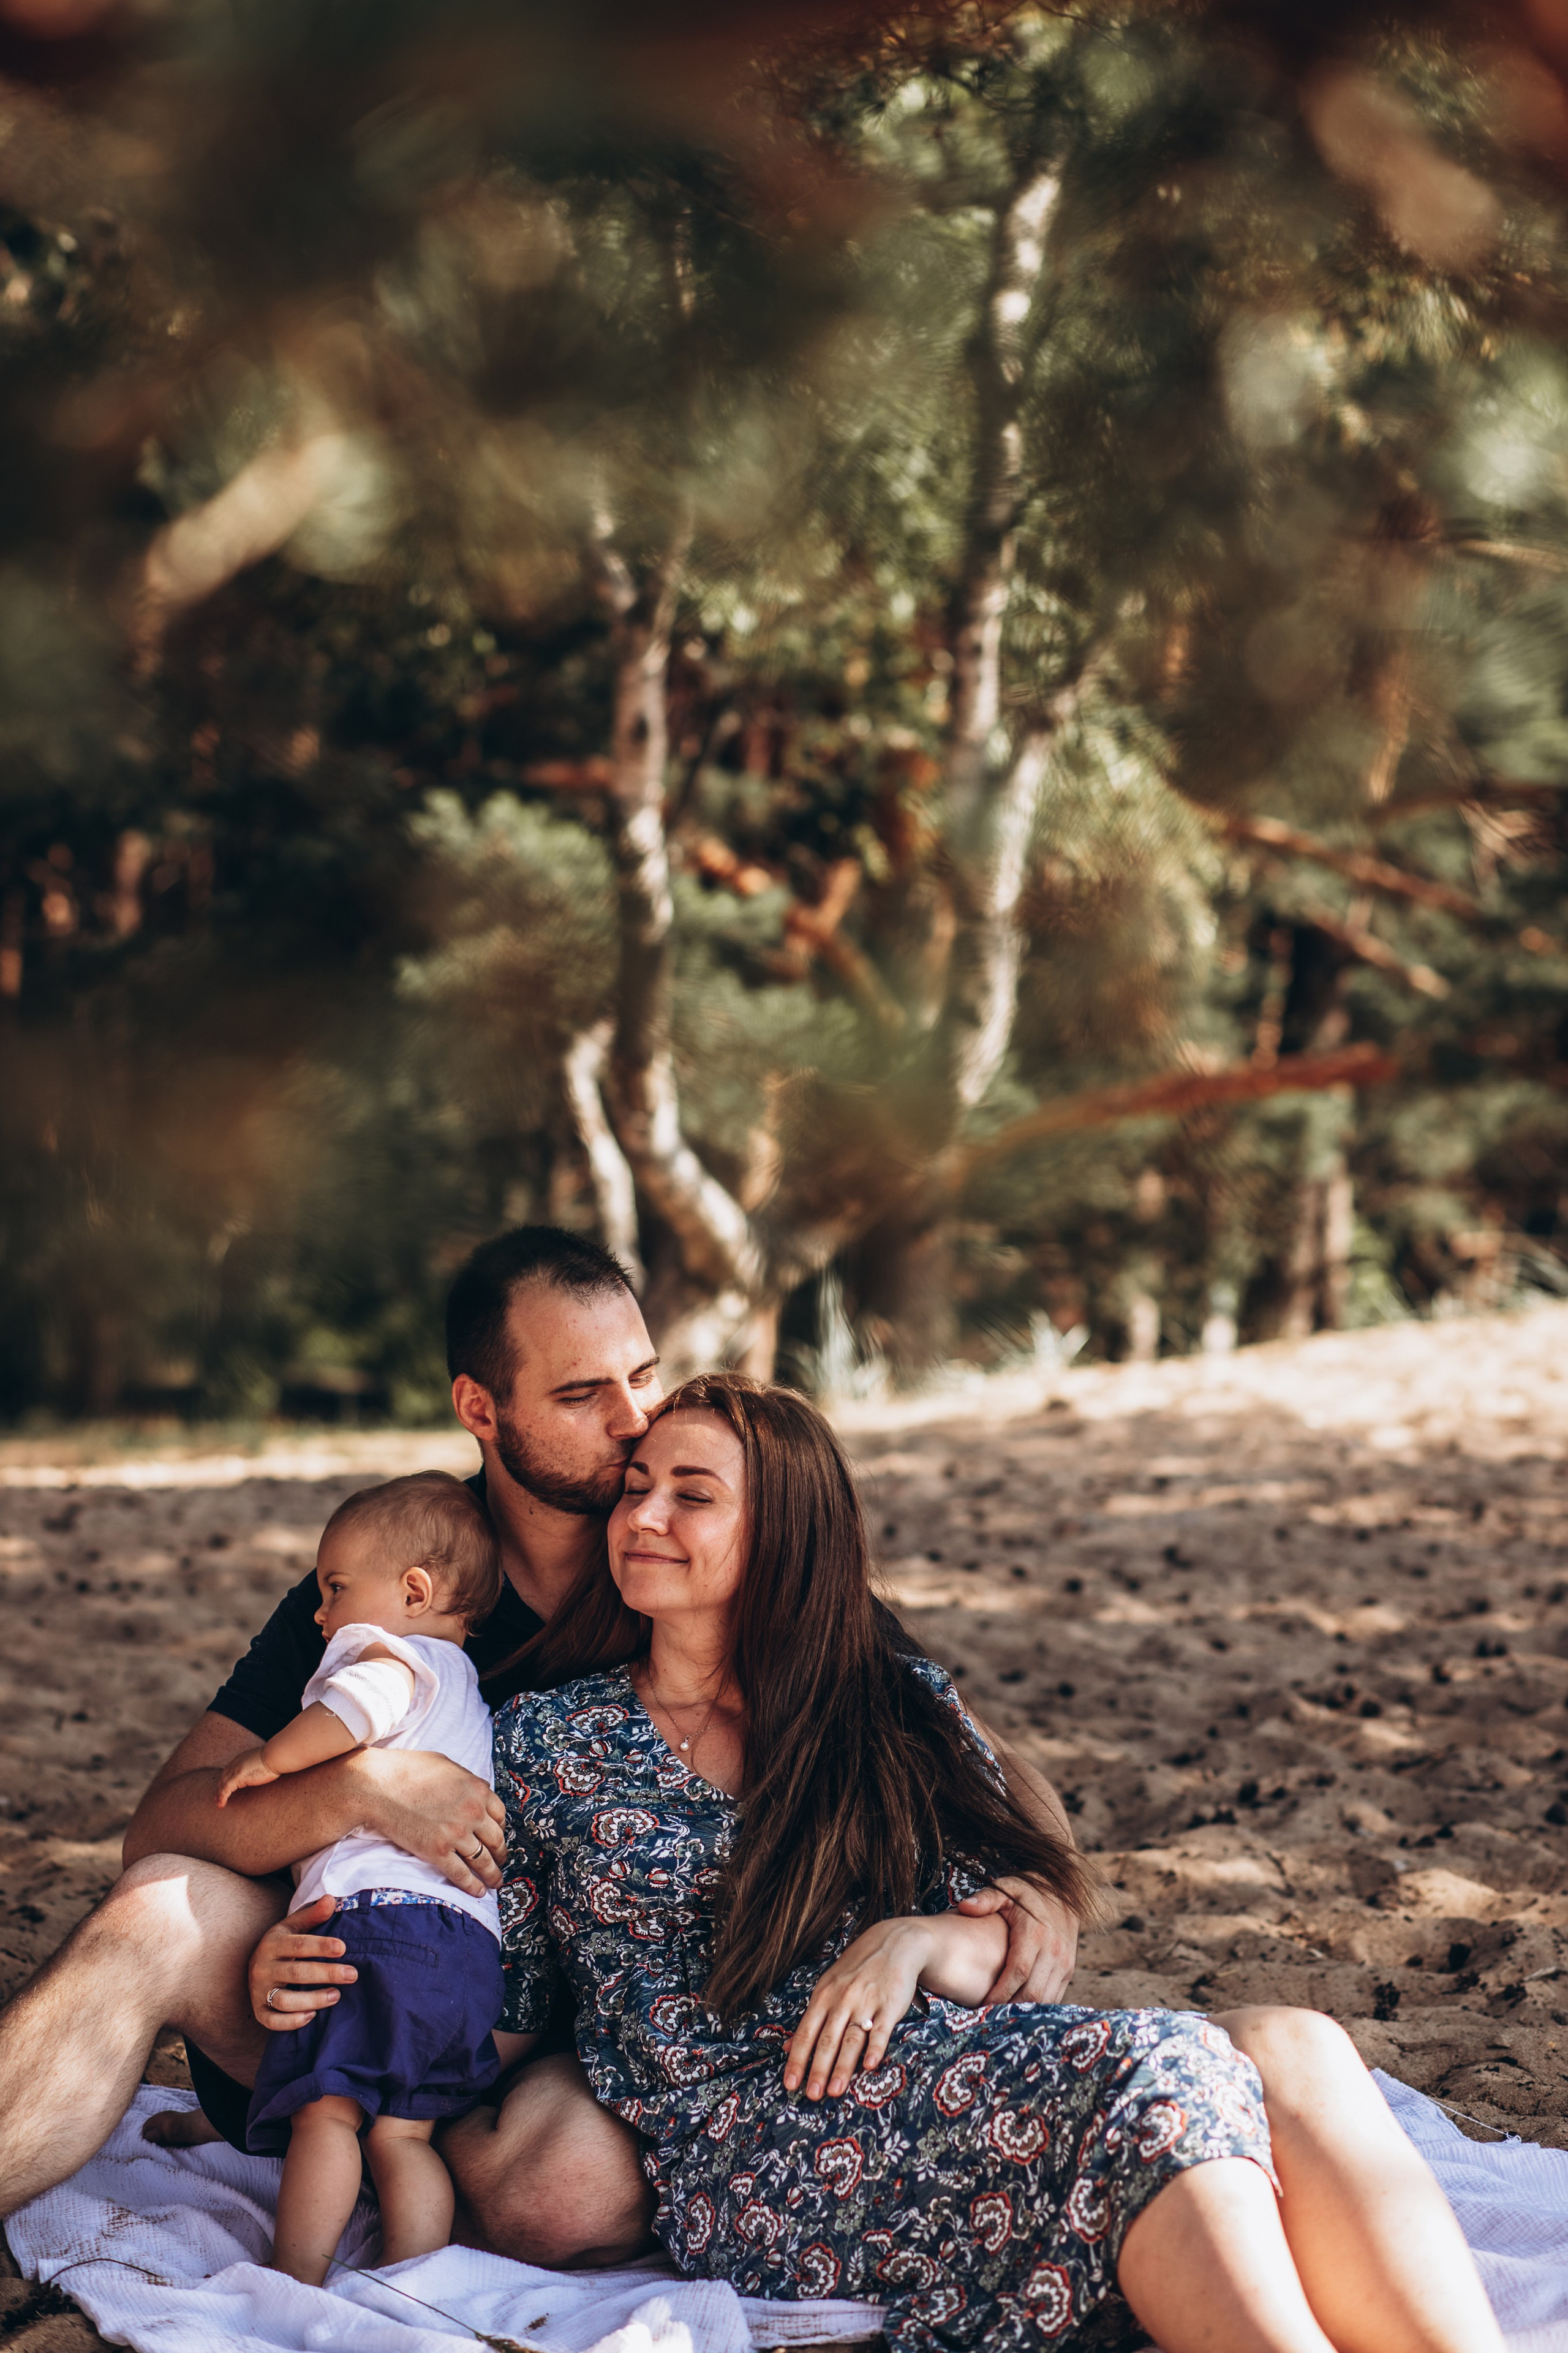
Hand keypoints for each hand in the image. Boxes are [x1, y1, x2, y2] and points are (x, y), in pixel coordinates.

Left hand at [215, 1748, 279, 1807]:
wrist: (275, 1755)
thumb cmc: (274, 1758)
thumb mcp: (261, 1761)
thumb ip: (256, 1766)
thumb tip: (259, 1772)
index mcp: (240, 1759)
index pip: (228, 1771)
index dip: (224, 1781)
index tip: (222, 1789)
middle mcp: (236, 1763)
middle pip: (223, 1778)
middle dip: (219, 1789)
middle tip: (217, 1799)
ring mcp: (236, 1769)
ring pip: (223, 1784)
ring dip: (219, 1795)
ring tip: (219, 1804)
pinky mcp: (238, 1776)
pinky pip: (226, 1789)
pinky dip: (222, 1797)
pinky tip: (222, 1804)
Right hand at [249, 1895, 355, 2031]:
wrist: (256, 1964)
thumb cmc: (283, 1944)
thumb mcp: (294, 1925)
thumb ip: (313, 1915)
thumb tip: (331, 1899)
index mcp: (272, 1943)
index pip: (298, 1944)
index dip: (321, 1946)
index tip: (343, 1948)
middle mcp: (262, 1967)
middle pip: (295, 1972)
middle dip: (326, 1973)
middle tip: (352, 1974)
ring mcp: (259, 1991)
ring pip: (284, 2000)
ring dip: (313, 2000)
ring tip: (337, 1995)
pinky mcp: (259, 2011)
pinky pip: (273, 2021)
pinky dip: (293, 2021)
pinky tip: (313, 2015)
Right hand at [348, 1746, 505, 1893]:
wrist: (378, 1786)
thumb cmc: (408, 1770)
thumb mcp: (447, 1766)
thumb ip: (466, 1782)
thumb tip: (476, 1792)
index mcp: (477, 1789)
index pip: (500, 1815)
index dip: (501, 1829)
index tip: (499, 1836)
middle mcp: (472, 1812)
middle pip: (496, 1840)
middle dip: (501, 1854)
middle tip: (502, 1861)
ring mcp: (456, 1834)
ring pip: (483, 1860)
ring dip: (492, 1874)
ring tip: (495, 1881)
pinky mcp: (437, 1852)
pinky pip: (461, 1874)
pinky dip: (473, 1886)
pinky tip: (479, 1891)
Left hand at [784, 1919, 931, 2101]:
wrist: (894, 1943)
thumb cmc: (857, 1970)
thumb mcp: (828, 1988)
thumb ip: (811, 2018)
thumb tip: (788, 2046)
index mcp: (824, 1996)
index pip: (806, 2032)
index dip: (798, 2059)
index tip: (790, 2084)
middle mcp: (842, 2000)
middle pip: (827, 2039)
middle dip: (818, 2069)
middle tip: (812, 2095)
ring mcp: (866, 2002)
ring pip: (851, 2039)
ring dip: (842, 2067)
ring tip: (834, 2091)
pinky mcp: (890, 2005)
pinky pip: (881, 2030)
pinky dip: (875, 2048)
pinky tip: (870, 2065)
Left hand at [957, 1875, 1078, 2005]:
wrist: (1064, 1891)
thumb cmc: (1028, 1892)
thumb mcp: (1006, 1888)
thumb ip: (986, 1899)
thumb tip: (965, 1907)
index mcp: (1035, 1933)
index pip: (1018, 1972)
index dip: (1001, 1992)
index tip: (983, 2004)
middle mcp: (1053, 1950)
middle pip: (1033, 1992)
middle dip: (1011, 2008)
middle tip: (989, 2016)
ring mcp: (1064, 1962)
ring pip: (1045, 1999)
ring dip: (1025, 2011)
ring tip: (1002, 2016)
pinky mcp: (1069, 1969)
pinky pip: (1055, 1996)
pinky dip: (1038, 2006)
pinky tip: (1020, 2009)